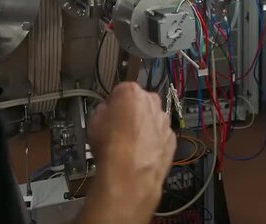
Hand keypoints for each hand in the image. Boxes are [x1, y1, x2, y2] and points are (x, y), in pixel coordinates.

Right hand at [87, 83, 174, 210]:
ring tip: (130, 145)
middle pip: (140, 103)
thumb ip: (102, 111)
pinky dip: (154, 142)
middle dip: (132, 113)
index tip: (109, 115)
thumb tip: (106, 113)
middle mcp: (152, 102)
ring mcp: (164, 121)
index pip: (120, 91)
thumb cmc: (110, 147)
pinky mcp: (172, 139)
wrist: (129, 175)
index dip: (113, 104)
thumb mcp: (93, 123)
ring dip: (144, 127)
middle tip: (119, 129)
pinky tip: (142, 155)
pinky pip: (161, 136)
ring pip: (153, 119)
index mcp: (131, 92)